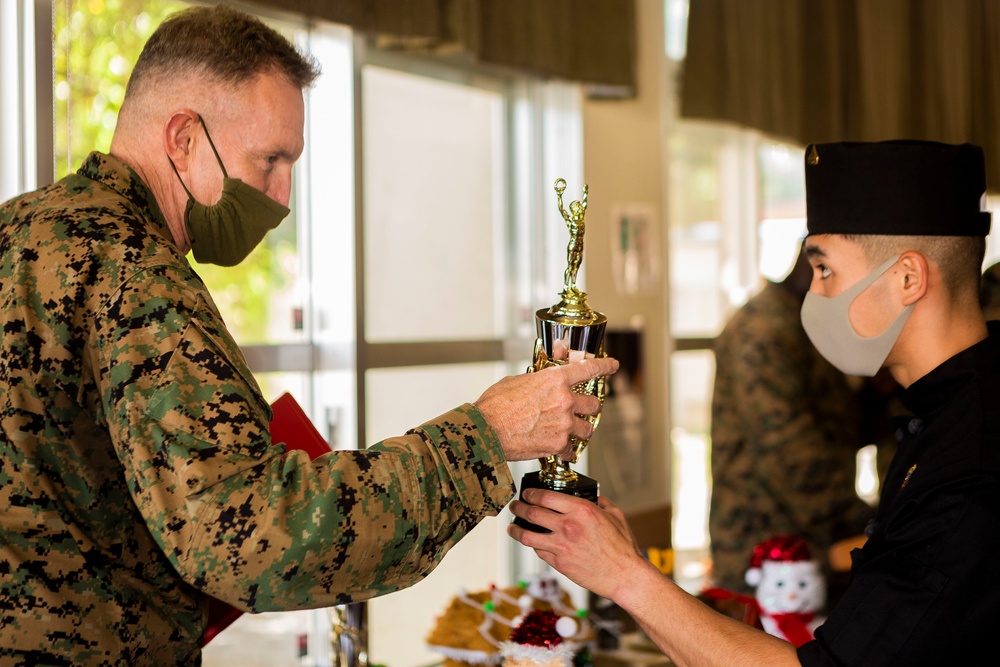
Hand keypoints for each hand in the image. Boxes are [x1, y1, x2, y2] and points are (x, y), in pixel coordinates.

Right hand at [474, 356, 617, 461]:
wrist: (485, 430)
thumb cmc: (495, 405)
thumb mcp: (516, 381)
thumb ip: (536, 382)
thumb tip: (540, 385)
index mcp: (555, 379)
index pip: (589, 369)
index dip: (604, 366)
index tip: (612, 366)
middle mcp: (564, 400)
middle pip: (594, 404)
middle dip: (588, 408)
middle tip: (581, 411)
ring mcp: (564, 423)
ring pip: (587, 429)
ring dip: (580, 430)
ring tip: (570, 432)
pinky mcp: (558, 444)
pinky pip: (572, 449)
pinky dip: (566, 450)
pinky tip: (557, 448)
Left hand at [507, 490, 644, 600]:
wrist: (624, 576)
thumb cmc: (622, 548)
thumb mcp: (616, 516)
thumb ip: (603, 503)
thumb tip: (596, 498)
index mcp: (581, 510)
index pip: (545, 496)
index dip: (531, 493)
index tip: (527, 493)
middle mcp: (568, 526)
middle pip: (531, 513)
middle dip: (518, 507)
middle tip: (515, 506)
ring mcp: (562, 546)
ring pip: (527, 535)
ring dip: (515, 529)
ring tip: (512, 526)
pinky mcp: (560, 563)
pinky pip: (539, 551)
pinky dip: (533, 546)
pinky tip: (532, 543)